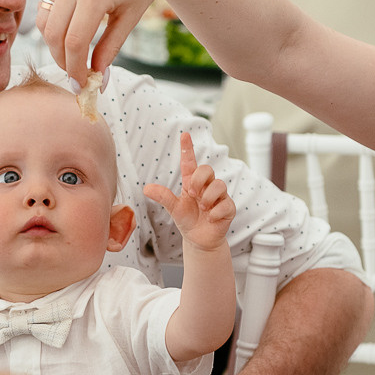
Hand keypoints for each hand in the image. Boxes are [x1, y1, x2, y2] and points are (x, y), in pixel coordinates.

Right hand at [37, 0, 198, 77]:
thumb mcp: (130, 18)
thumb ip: (110, 48)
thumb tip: (97, 78)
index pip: (75, 43)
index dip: (75, 69)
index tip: (82, 86)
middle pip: (53, 34)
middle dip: (62, 60)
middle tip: (76, 75)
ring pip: (43, 20)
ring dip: (53, 44)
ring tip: (72, 56)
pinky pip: (45, 3)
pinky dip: (52, 22)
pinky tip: (68, 32)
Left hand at [143, 131, 233, 252]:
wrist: (200, 240)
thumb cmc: (188, 220)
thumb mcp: (174, 208)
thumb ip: (163, 197)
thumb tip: (146, 188)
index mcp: (192, 182)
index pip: (190, 162)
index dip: (188, 148)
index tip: (184, 134)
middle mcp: (207, 186)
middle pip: (207, 169)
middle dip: (199, 180)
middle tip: (192, 194)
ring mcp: (219, 196)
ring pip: (220, 185)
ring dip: (208, 198)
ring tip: (202, 208)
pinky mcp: (228, 208)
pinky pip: (226, 204)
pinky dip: (215, 213)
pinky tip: (210, 219)